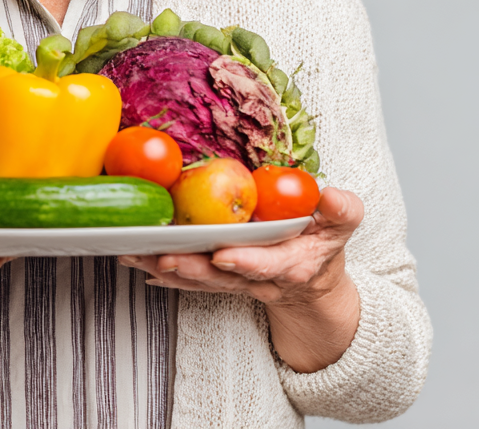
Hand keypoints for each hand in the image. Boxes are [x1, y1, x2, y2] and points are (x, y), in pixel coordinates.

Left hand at [119, 187, 363, 371]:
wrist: (313, 285)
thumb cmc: (322, 247)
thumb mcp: (342, 226)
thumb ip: (342, 211)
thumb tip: (332, 194)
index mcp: (290, 265)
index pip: (266, 266)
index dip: (245, 262)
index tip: (223, 254)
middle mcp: (258, 279)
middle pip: (221, 277)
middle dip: (192, 268)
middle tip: (164, 256)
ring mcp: (236, 282)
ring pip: (199, 279)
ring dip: (167, 269)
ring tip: (136, 255)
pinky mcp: (218, 280)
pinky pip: (189, 280)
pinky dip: (164, 274)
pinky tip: (139, 263)